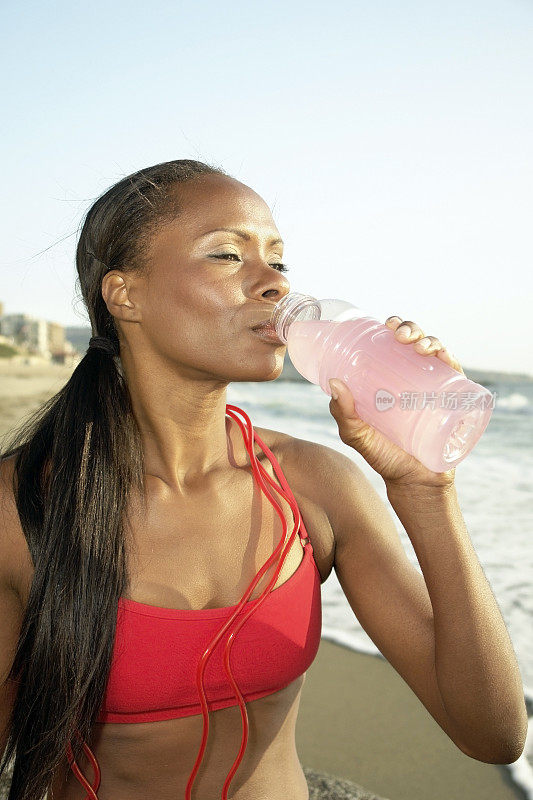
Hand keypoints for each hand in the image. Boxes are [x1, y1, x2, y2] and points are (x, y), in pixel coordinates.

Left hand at [328, 315, 464, 488]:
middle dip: (410, 328)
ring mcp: (435, 388)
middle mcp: (415, 378)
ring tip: (419, 346)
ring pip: (437, 353)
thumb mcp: (357, 435)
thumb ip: (343, 414)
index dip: (393, 327)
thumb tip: (334, 383)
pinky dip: (451, 359)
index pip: (393, 344)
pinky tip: (442, 355)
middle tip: (399, 335)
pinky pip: (456, 374)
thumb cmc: (385, 457)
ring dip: (430, 340)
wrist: (415, 484)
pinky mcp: (454, 401)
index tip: (384, 324)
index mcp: (391, 379)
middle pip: (415, 342)